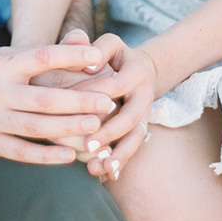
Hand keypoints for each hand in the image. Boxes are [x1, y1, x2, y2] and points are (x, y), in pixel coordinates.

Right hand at [0, 41, 118, 164]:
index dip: (70, 57)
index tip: (98, 58)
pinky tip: (70, 156)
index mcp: (2, 65)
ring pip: (36, 127)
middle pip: (44, 98)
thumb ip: (37, 52)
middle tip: (108, 101)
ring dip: (68, 129)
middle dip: (79, 101)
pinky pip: (21, 152)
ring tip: (96, 127)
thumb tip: (80, 40)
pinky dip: (46, 155)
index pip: (40, 57)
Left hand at [79, 34, 156, 180]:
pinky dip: (120, 162)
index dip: (96, 95)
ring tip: (97, 169)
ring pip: (135, 138)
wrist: (141, 69)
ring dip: (117, 155)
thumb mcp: (107, 44)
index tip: (75, 107)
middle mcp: (144, 95)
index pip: (116, 85)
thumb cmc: (111, 55)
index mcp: (136, 72)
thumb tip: (86, 65)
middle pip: (130, 117)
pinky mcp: (141, 129)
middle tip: (86, 147)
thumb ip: (94, 48)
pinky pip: (133, 148)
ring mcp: (146, 114)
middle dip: (108, 133)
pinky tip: (104, 176)